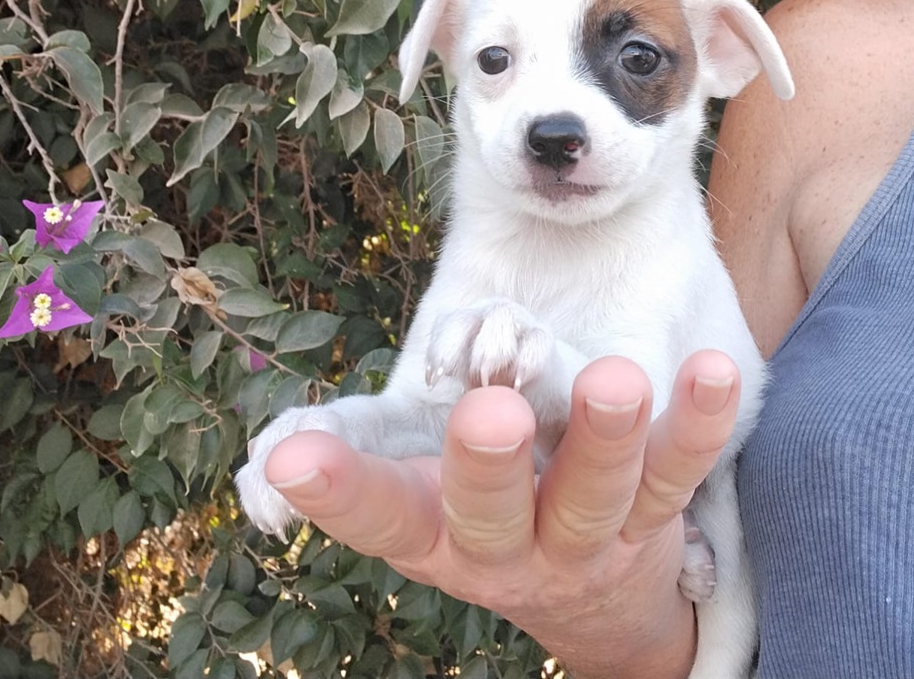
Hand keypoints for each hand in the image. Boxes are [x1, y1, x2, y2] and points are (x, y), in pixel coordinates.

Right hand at [263, 351, 741, 678]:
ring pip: (597, 495)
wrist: (589, 605)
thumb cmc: (469, 520)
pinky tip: (711, 371)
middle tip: (489, 411)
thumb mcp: (403, 502)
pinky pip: (680, 474)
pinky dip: (698, 425)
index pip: (376, 515)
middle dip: (488, 466)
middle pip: (492, 513)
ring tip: (616, 378)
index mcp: (430, 535)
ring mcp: (584, 539)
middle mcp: (504, 550)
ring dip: (606, 438)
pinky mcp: (653, 519)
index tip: (289, 460)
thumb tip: (266, 465)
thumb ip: (342, 467)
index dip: (334, 492)